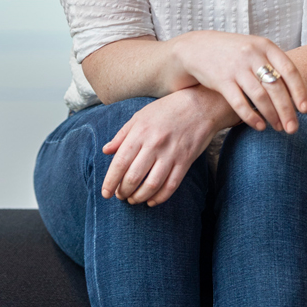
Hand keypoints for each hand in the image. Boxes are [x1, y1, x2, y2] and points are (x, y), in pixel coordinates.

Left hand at [100, 86, 221, 206]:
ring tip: (133, 199)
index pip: (120, 163)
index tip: (106, 193)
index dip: (110, 181)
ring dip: (139, 197)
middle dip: (123, 192)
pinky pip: (170, 186)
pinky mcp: (185, 162)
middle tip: (120, 196)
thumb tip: (106, 151)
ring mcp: (171, 154)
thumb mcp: (140, 116)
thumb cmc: (167, 109)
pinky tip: (151, 201)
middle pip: (133, 177)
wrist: (201, 105)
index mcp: (140, 132)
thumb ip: (122, 135)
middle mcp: (154, 144)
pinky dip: (159, 198)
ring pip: (151, 185)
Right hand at [172, 31, 306, 132]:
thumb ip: (274, 64)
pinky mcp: (221, 80)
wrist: (197, 48)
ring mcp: (236, 67)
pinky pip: (240, 103)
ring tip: (279, 128)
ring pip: (260, 97)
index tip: (306, 109)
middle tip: (294, 128)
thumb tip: (298, 91)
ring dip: (272, 116)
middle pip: (276, 88)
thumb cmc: (233, 53)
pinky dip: (251, 117)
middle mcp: (252, 54)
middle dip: (287, 111)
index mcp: (265, 46)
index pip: (289, 70)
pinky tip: (259, 127)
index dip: (300, 91)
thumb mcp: (254, 49)